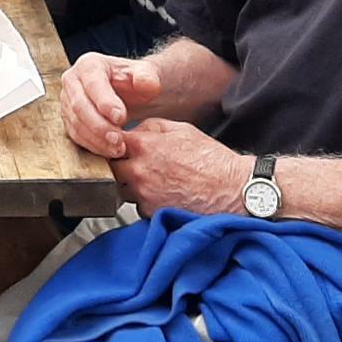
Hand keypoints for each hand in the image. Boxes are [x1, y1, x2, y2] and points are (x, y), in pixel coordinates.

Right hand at [60, 53, 163, 157]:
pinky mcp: (69, 118)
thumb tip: (144, 83)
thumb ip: (147, 77)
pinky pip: (76, 134)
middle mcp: (72, 80)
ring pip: (75, 123)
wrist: (128, 92)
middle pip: (79, 105)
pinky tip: (109, 150)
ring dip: (96, 139)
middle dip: (99, 125)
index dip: (105, 102)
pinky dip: (92, 145)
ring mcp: (67, 100)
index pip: (92, 84)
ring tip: (117, 148)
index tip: (121, 118)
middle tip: (118, 139)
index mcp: (89, 64)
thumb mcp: (146, 75)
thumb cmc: (135, 82)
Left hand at [113, 119, 249, 216]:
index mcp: (143, 145)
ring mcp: (144, 195)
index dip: (111, 144)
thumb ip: (150, 127)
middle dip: (118, 166)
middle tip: (134, 165)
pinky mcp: (152, 214)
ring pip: (122, 189)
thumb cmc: (211, 160)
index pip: (108, 142)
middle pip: (110, 168)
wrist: (234, 191)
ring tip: (153, 181)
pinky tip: (162, 195)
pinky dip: (145, 201)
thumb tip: (132, 131)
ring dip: (131, 185)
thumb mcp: (181, 129)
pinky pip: (138, 206)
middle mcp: (139, 171)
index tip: (117, 146)